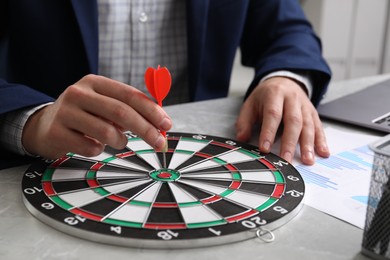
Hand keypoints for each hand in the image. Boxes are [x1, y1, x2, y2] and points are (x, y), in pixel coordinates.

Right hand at [22, 74, 171, 158]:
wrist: (45, 126)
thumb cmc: (84, 116)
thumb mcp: (104, 104)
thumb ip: (129, 110)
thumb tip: (161, 123)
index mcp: (95, 83)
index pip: (129, 95)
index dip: (152, 111)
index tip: (167, 125)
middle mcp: (79, 93)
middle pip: (121, 112)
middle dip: (146, 130)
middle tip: (159, 144)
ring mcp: (65, 112)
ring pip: (107, 132)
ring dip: (120, 142)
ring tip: (117, 141)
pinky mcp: (56, 132)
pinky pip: (91, 148)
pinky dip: (99, 150)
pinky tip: (93, 145)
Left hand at [235, 77, 329, 164]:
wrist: (284, 80)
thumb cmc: (266, 96)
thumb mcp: (251, 103)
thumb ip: (244, 121)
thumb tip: (242, 138)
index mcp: (275, 94)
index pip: (273, 114)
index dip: (269, 132)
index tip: (265, 148)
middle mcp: (292, 99)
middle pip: (293, 121)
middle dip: (290, 143)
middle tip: (286, 160)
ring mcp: (304, 106)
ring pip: (308, 125)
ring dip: (308, 144)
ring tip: (307, 160)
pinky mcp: (313, 113)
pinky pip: (318, 127)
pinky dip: (321, 141)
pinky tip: (323, 152)